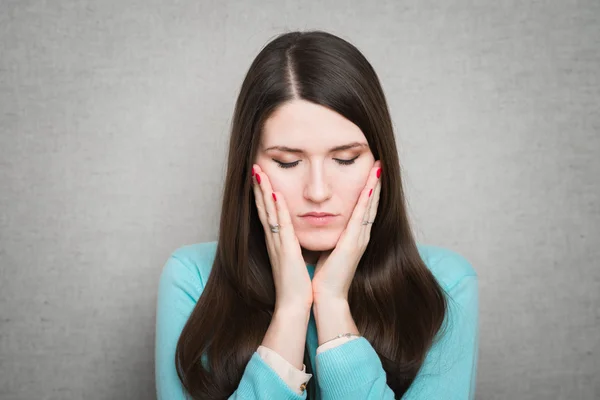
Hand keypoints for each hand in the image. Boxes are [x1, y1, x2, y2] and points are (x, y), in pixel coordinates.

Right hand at [251, 164, 313, 311]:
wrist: (294, 306)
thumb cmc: (296, 286)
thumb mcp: (293, 261)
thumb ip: (291, 247)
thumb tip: (294, 239)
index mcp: (277, 242)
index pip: (268, 213)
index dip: (263, 195)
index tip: (261, 177)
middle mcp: (274, 240)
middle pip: (263, 208)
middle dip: (259, 187)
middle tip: (254, 167)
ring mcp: (278, 244)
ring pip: (269, 212)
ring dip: (263, 191)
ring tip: (259, 172)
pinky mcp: (286, 250)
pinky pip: (280, 225)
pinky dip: (277, 209)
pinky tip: (275, 194)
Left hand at [311, 161, 381, 302]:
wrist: (327, 297)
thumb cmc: (325, 276)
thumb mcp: (329, 249)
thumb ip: (332, 236)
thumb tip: (325, 224)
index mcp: (354, 236)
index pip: (364, 207)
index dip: (369, 189)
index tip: (371, 171)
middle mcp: (360, 236)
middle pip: (371, 203)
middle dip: (375, 182)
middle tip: (379, 163)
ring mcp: (359, 240)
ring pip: (369, 207)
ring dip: (374, 186)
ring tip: (378, 168)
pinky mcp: (353, 244)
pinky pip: (360, 218)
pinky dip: (366, 202)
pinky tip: (369, 188)